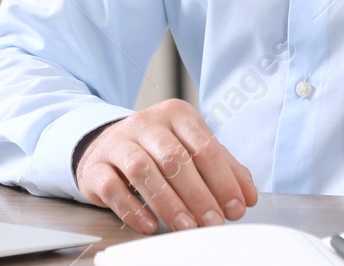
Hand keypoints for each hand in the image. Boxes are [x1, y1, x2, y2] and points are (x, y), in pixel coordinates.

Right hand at [73, 99, 257, 234]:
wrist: (105, 146)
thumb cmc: (156, 150)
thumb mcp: (190, 149)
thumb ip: (222, 167)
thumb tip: (247, 195)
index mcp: (176, 115)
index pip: (204, 146)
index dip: (223, 180)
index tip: (236, 208)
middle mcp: (146, 123)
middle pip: (174, 158)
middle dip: (198, 195)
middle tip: (214, 223)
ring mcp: (118, 143)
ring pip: (143, 170)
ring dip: (169, 203)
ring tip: (186, 227)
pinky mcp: (96, 166)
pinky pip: (112, 187)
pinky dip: (132, 209)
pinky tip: (150, 225)